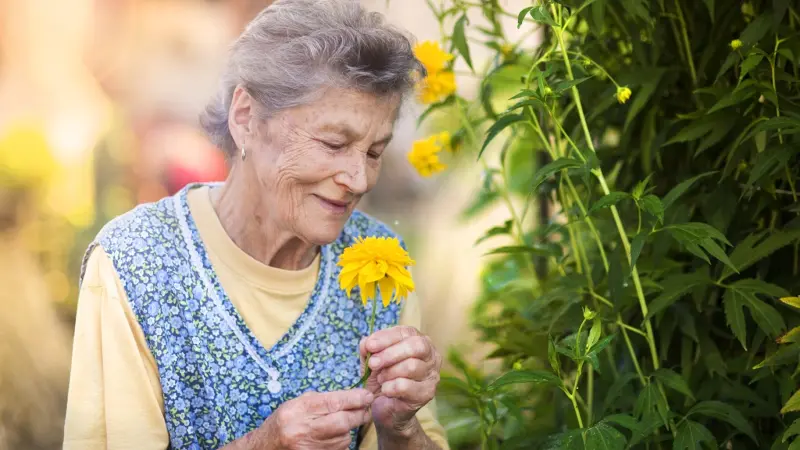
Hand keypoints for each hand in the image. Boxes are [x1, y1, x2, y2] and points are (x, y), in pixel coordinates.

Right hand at [245, 389, 372, 449]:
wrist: (265, 447)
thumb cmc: (284, 421)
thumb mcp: (298, 403)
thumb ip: (323, 400)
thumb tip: (353, 397)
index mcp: (299, 409)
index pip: (335, 402)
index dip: (355, 398)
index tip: (367, 396)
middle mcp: (303, 429)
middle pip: (343, 421)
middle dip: (359, 414)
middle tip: (366, 409)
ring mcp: (309, 447)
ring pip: (343, 438)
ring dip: (349, 430)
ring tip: (342, 424)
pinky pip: (338, 449)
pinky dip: (340, 442)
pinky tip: (333, 437)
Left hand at [360, 326, 442, 434]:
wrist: (385, 408)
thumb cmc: (382, 378)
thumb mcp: (371, 359)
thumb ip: (368, 348)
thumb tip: (367, 343)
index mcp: (418, 340)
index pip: (405, 332)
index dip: (386, 338)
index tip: (370, 346)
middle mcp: (430, 355)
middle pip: (415, 346)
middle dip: (390, 354)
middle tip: (373, 364)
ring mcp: (432, 374)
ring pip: (412, 366)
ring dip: (389, 372)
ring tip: (380, 379)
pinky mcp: (427, 393)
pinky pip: (407, 386)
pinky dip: (391, 387)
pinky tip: (385, 390)